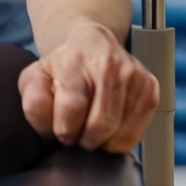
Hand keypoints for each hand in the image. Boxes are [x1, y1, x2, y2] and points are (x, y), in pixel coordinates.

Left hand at [18, 21, 158, 151]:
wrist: (93, 44)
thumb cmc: (62, 68)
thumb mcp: (36, 79)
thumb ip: (35, 103)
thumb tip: (51, 128)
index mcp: (76, 58)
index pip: (73, 108)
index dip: (64, 130)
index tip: (62, 131)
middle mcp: (109, 64)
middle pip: (100, 125)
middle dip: (84, 139)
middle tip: (78, 132)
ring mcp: (134, 75)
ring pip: (119, 134)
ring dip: (102, 141)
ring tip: (92, 127)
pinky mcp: (150, 88)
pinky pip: (135, 135)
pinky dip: (119, 139)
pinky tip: (110, 123)